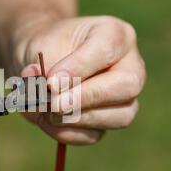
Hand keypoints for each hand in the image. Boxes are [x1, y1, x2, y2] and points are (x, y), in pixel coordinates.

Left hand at [18, 16, 145, 144]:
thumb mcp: (40, 49)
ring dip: (74, 120)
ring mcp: (125, 97)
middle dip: (85, 99)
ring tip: (44, 111)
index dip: (78, 69)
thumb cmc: (45, 47)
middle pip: (127, 87)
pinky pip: (95, 135)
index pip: (107, 50)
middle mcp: (130, 65)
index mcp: (116, 35)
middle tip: (53, 104)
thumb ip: (45, 70)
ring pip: (118, 117)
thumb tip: (51, 96)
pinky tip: (46, 120)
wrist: (39, 60)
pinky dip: (66, 132)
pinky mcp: (110, 121)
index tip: (51, 81)